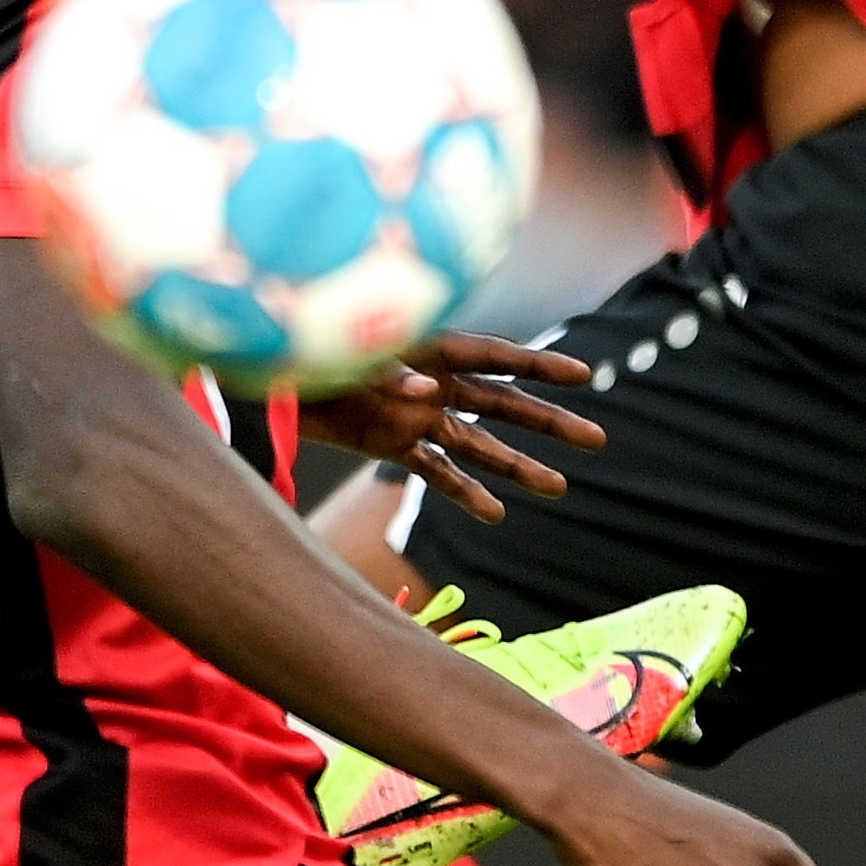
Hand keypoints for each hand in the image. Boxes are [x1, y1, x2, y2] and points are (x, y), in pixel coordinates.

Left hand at [295, 331, 602, 522]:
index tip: (583, 375)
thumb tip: (426, 390)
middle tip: (597, 440)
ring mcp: (416, 416)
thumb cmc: (312, 350)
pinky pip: (437, 472)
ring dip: (516, 466)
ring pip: (478, 445)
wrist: (268, 378)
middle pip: (502, 403)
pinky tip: (495, 515)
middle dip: (548, 422)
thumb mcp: (351, 357)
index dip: (539, 363)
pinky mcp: (393, 443)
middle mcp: (433, 383)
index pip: (495, 355)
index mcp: (429, 350)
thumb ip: (388, 373)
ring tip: (557, 488)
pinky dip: (463, 493)